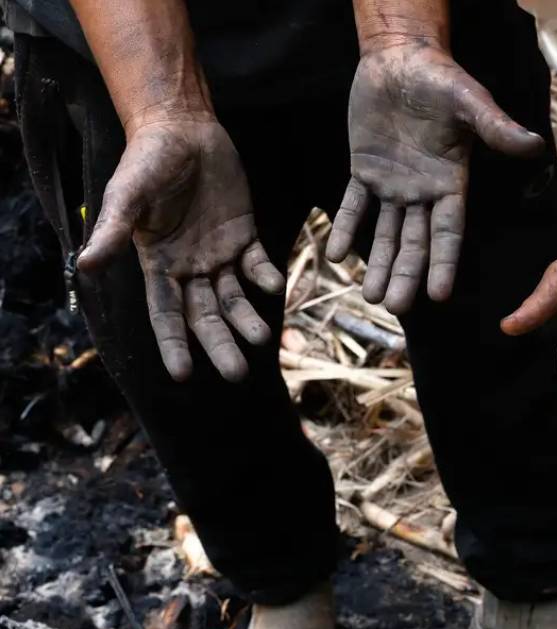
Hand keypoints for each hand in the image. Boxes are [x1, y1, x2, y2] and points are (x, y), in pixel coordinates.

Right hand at [77, 119, 283, 381]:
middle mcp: (189, 268)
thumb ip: (113, 231)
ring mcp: (218, 254)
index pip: (166, 315)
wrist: (182, 130)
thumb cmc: (146, 161)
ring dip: (247, 319)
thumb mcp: (127, 195)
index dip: (174, 344)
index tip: (184, 375)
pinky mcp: (245, 235)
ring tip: (261, 338)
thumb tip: (85, 266)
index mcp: (158, 265)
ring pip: (235, 298)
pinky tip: (275, 285)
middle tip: (237, 373)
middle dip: (220, 344)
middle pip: (206, 316)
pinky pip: (258, 263)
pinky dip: (267, 276)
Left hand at [326, 40, 544, 313]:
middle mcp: (423, 190)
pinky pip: (353, 205)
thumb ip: (497, 128)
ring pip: (385, 233)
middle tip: (394, 307)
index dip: (443, 264)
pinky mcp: (364, 169)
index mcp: (451, 181)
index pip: (448, 232)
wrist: (401, 58)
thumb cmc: (440, 78)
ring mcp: (393, 183)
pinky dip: (345, 228)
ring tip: (369, 296)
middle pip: (415, 242)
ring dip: (377, 263)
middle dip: (405, 275)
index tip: (439, 296)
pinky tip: (336, 255)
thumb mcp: (470, 101)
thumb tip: (536, 145)